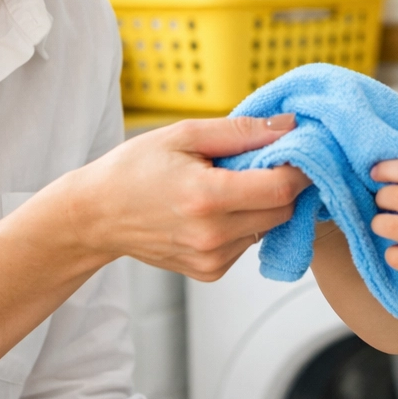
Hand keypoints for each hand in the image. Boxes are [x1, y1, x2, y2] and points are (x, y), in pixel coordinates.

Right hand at [63, 114, 310, 280]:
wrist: (98, 215)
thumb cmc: (137, 167)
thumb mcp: (186, 134)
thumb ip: (242, 131)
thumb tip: (289, 126)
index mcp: (206, 197)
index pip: (282, 188)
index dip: (299, 167)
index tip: (298, 149)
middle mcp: (212, 236)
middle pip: (283, 210)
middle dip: (283, 184)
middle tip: (262, 161)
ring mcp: (211, 260)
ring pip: (269, 227)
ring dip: (263, 204)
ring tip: (230, 183)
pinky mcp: (210, 273)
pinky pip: (249, 243)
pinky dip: (245, 222)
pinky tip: (217, 208)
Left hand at [370, 160, 397, 293]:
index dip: (388, 168)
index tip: (375, 172)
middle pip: (396, 196)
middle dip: (380, 196)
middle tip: (380, 199)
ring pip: (390, 226)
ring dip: (379, 223)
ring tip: (382, 223)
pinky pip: (397, 257)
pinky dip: (390, 252)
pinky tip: (397, 248)